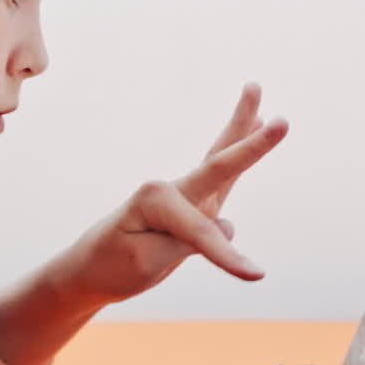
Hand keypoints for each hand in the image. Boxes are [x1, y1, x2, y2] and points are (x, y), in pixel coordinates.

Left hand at [64, 83, 286, 307]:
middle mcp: (169, 190)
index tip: (256, 276)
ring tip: (252, 88)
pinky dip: (237, 151)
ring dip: (240, 124)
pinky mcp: (191, 207)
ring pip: (220, 157)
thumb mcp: (146, 262)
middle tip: (275, 112)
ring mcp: (182, 197)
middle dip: (248, 140)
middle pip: (217, 161)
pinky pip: (221, 177)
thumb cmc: (112, 267)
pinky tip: (254, 124)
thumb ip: (188, 243)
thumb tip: (227, 225)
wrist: (89, 271)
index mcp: (155, 200)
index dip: (228, 256)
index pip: (201, 231)